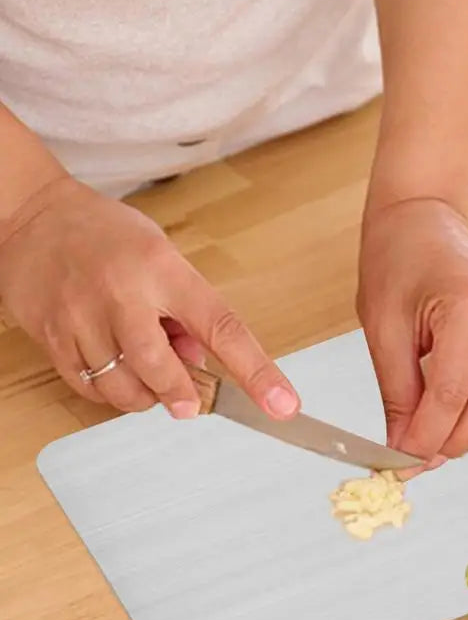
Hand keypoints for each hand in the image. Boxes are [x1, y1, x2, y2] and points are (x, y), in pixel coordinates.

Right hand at [0, 177, 299, 419]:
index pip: (223, 328)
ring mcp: (82, 317)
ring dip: (145, 395)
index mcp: (165, 271)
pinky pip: (88, 388)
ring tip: (144, 370)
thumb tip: (199, 362)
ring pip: (123, 389)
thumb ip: (187, 311)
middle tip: (187, 400)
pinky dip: (110, 393)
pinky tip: (115, 369)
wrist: (33, 215)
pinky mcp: (51, 337)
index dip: (257, 372)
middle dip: (180, 394)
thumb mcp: (164, 258)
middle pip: (161, 369)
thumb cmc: (109, 235)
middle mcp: (124, 294)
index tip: (283, 403)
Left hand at [357, 198, 467, 472]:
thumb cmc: (395, 260)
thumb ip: (398, 391)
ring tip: (443, 445)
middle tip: (423, 460)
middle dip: (458, 441)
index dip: (426, 435)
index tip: (401, 462)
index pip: (452, 389)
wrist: (421, 219)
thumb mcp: (382, 327)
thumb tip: (403, 447)